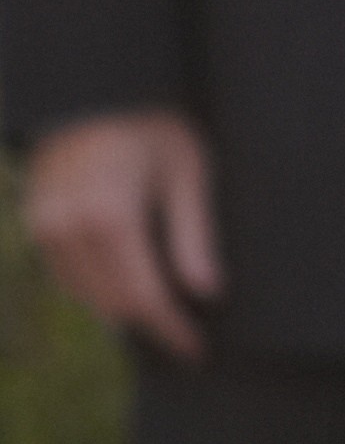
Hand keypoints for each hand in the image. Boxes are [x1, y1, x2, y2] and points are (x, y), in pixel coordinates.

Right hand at [22, 109, 221, 362]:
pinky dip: (98, 290)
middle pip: (113, 302)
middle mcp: (69, 228)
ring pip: (87, 296)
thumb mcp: (188, 171)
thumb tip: (208, 293)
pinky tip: (128, 289)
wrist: (94, 91)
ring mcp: (45, 228)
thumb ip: (195, 235)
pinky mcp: (36, 226)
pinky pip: (69, 277)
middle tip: (187, 340)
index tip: (197, 352)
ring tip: (164, 319)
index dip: (171, 329)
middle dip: (151, 325)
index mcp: (111, 214)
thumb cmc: (153, 126)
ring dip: (123, 311)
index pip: (144, 295)